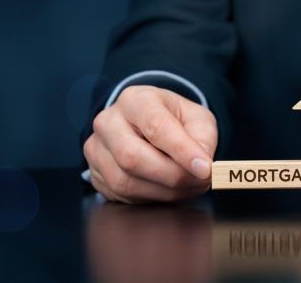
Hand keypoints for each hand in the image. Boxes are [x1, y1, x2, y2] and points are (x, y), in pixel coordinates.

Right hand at [84, 85, 216, 202]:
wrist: (145, 125)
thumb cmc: (173, 120)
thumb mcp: (196, 119)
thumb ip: (202, 140)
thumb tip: (202, 167)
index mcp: (135, 100)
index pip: (155, 126)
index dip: (182, 151)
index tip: (205, 169)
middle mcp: (108, 122)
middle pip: (133, 158)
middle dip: (172, 177)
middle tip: (201, 182)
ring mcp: (96, 149)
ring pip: (125, 182)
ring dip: (164, 192)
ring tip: (188, 186)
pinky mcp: (95, 173)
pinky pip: (121, 196)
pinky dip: (150, 199)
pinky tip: (167, 190)